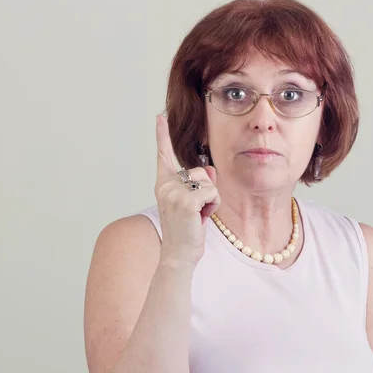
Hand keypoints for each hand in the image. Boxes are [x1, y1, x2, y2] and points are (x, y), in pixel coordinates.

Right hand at [155, 114, 220, 267]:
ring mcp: (174, 192)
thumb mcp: (194, 204)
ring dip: (210, 200)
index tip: (160, 117)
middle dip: (205, 192)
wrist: (179, 255)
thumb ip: (200, 184)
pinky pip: (212, 193)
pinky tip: (201, 219)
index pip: (163, 156)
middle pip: (198, 172)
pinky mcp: (186, 200)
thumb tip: (210, 169)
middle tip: (195, 213)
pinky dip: (212, 207)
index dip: (162, 136)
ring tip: (198, 217)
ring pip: (207, 182)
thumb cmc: (187, 231)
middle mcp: (165, 186)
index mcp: (163, 185)